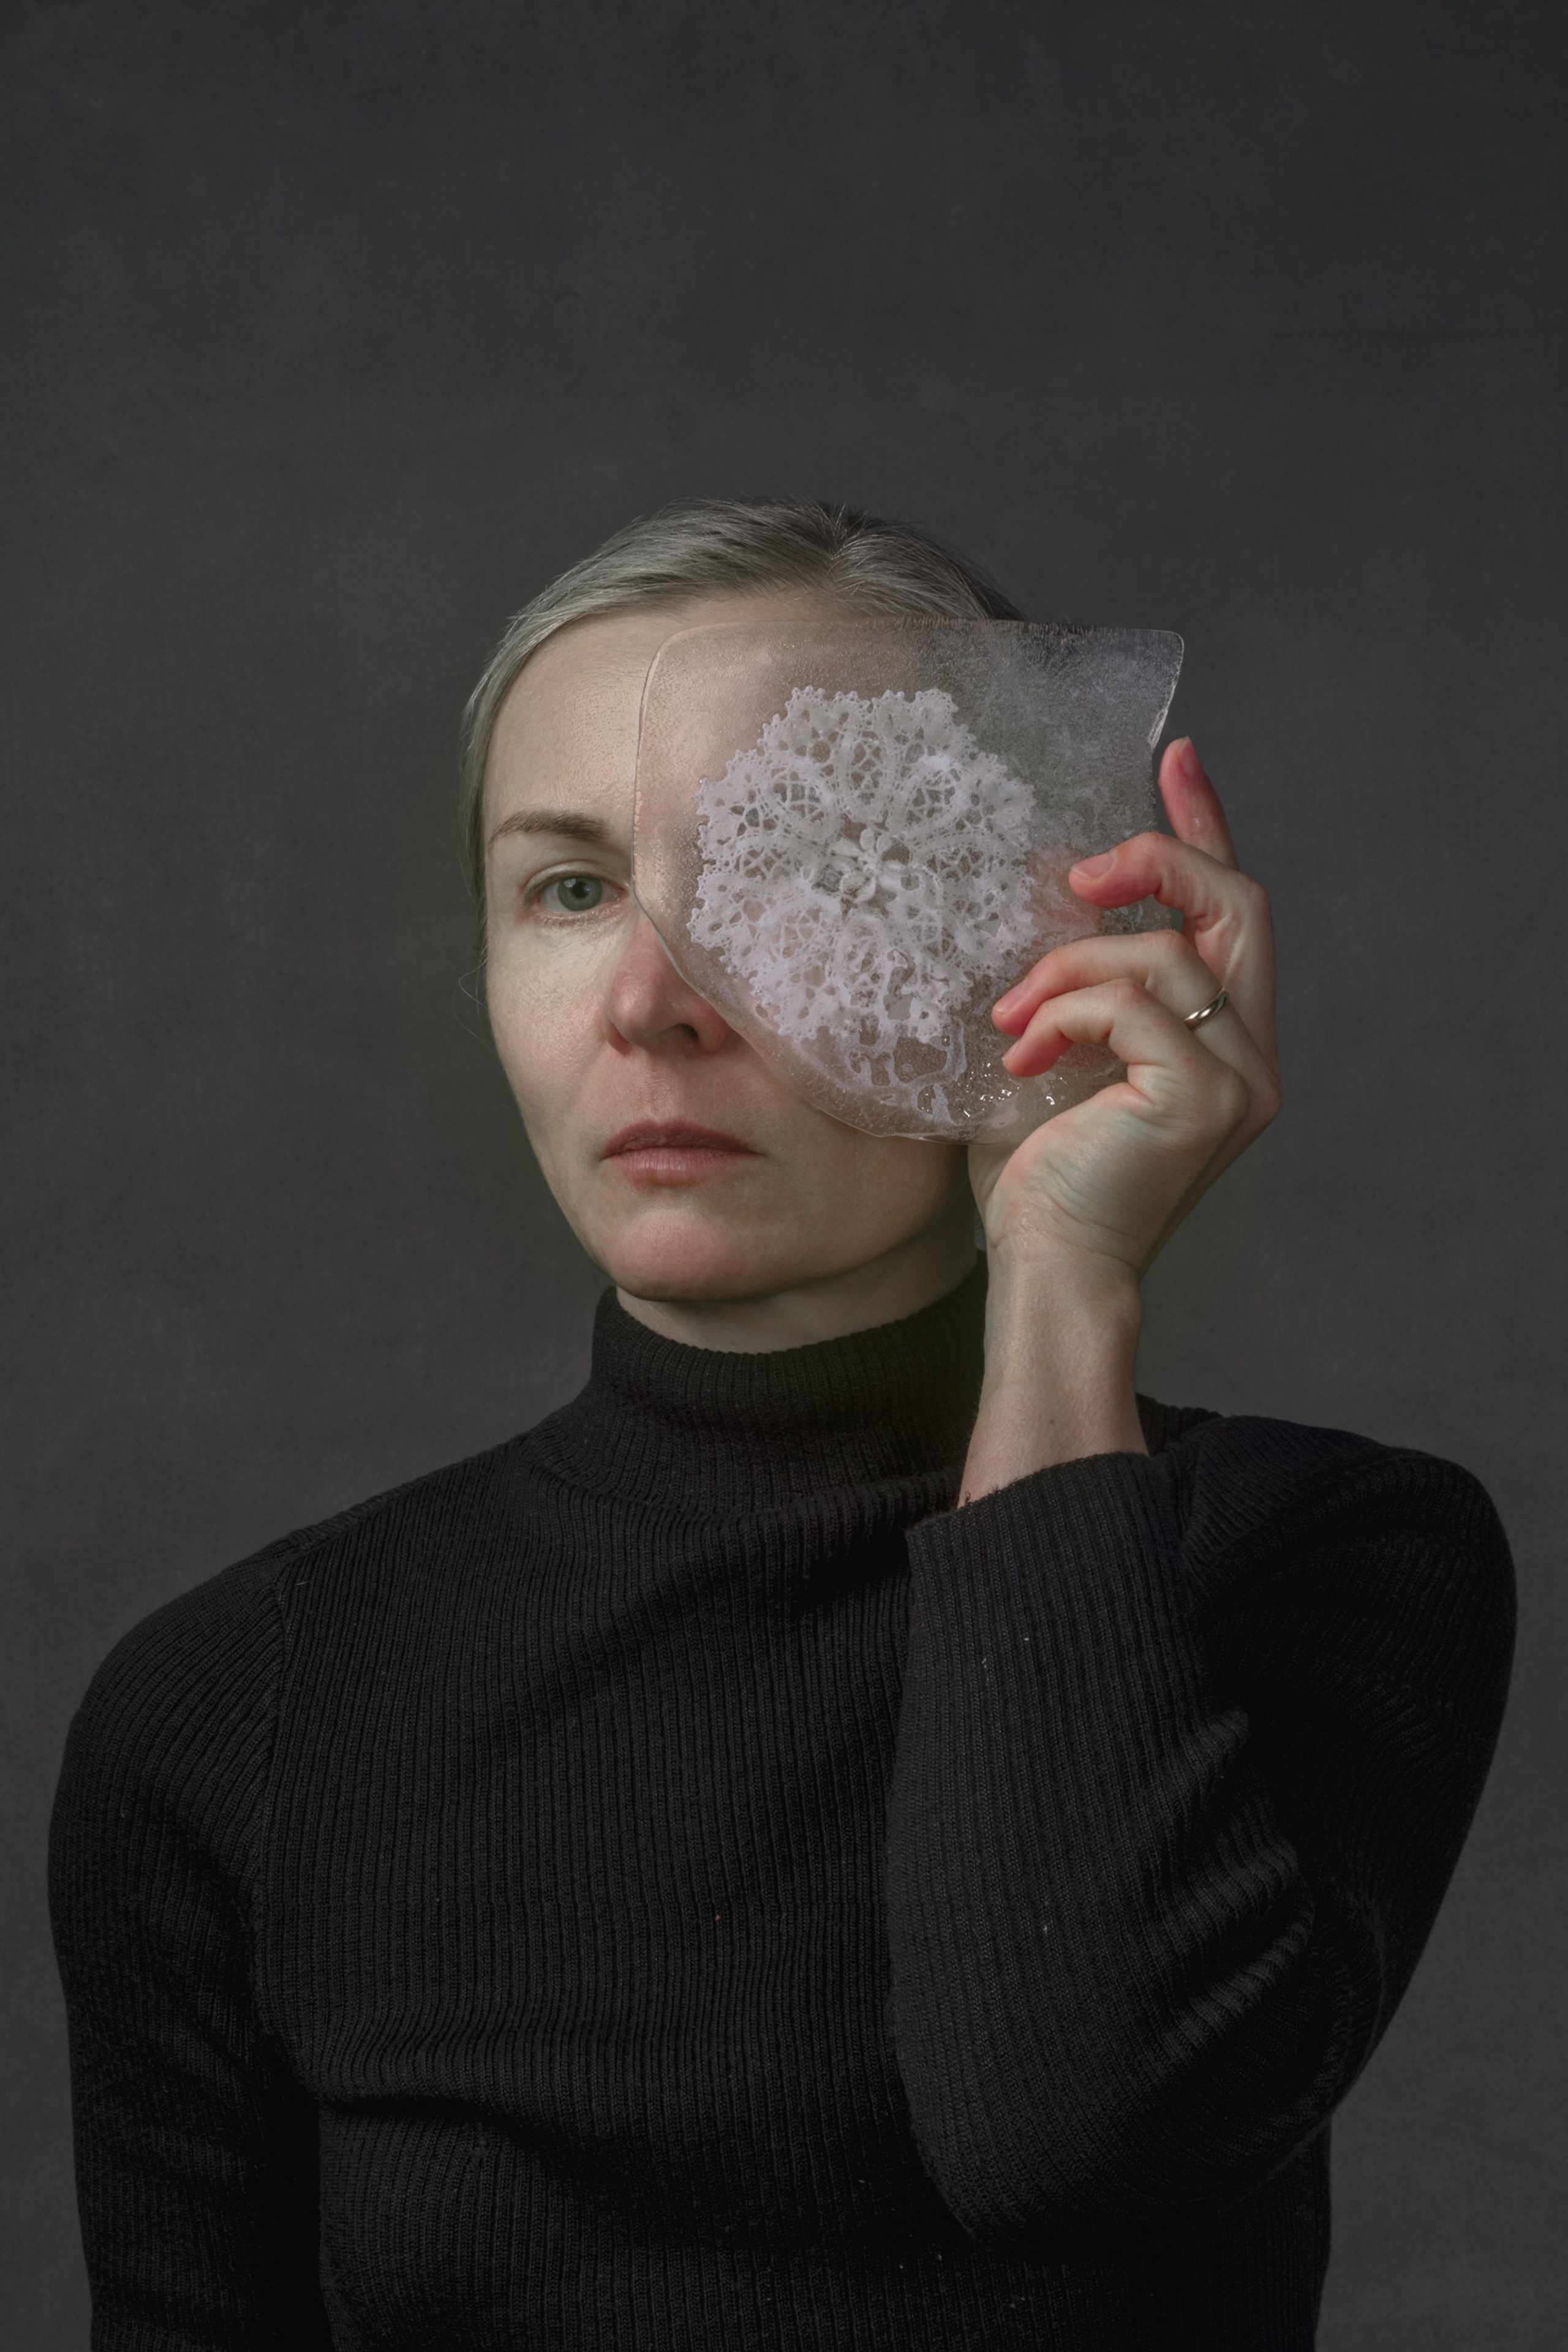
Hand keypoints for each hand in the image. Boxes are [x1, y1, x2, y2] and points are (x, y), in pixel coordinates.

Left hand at [967, 737, 1280, 1296]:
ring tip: (1009, 1019)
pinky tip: (1022, 1055)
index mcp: (1222, 1042)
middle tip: (1084, 871)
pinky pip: (1132, 1005)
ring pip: (1162, 954)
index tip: (1174, 758)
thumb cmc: (1039, 1178)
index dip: (1206, 826)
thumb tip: (1043, 896)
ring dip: (1067, 967)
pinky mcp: (1203, 1099)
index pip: (1230, 913)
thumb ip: (1077, 987)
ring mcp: (1239, 1079)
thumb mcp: (1056, 1054)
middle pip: (1238, 905)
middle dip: (1161, 859)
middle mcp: (1251, 1056)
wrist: (1046, 1270)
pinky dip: (1066, 1013)